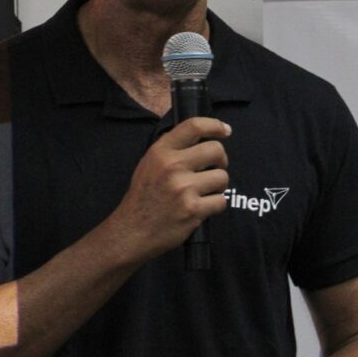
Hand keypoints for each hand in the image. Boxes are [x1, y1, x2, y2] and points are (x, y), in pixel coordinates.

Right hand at [109, 117, 230, 260]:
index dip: (215, 125)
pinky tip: (202, 207)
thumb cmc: (143, 197)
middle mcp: (172, 166)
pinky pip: (222, 201)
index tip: (225, 130)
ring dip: (218, 186)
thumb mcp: (149, 164)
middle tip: (214, 169)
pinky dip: (216, 205)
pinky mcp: (193, 210)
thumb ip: (172, 149)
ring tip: (204, 192)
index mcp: (160, 152)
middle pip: (216, 150)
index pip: (194, 126)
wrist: (132, 231)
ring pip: (222, 177)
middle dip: (221, 160)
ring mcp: (184, 188)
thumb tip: (204, 137)